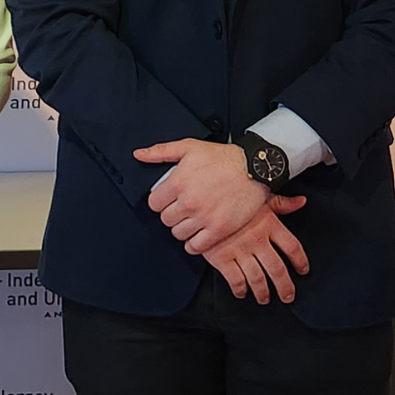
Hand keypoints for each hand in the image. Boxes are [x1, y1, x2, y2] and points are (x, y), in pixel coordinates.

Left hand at [136, 139, 267, 251]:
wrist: (254, 168)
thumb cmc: (224, 157)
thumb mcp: (189, 147)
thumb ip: (161, 151)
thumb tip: (139, 155)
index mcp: (178, 182)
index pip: (154, 204)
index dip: (160, 202)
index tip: (168, 200)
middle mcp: (189, 202)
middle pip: (165, 220)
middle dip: (171, 215)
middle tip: (181, 209)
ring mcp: (204, 217)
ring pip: (178, 234)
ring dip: (182, 229)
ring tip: (191, 221)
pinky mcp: (219, 229)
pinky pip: (196, 246)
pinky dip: (194, 244)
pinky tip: (198, 235)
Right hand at [203, 194, 311, 303]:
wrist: (202, 198)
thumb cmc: (231, 195)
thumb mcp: (258, 196)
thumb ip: (281, 203)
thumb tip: (301, 202)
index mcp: (269, 224)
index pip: (292, 247)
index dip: (300, 261)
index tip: (302, 270)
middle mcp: (257, 240)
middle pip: (277, 269)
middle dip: (285, 287)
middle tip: (287, 296)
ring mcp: (239, 250)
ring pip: (257, 279)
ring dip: (262, 292)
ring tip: (264, 298)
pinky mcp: (221, 257)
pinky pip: (235, 280)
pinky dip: (240, 289)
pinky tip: (241, 292)